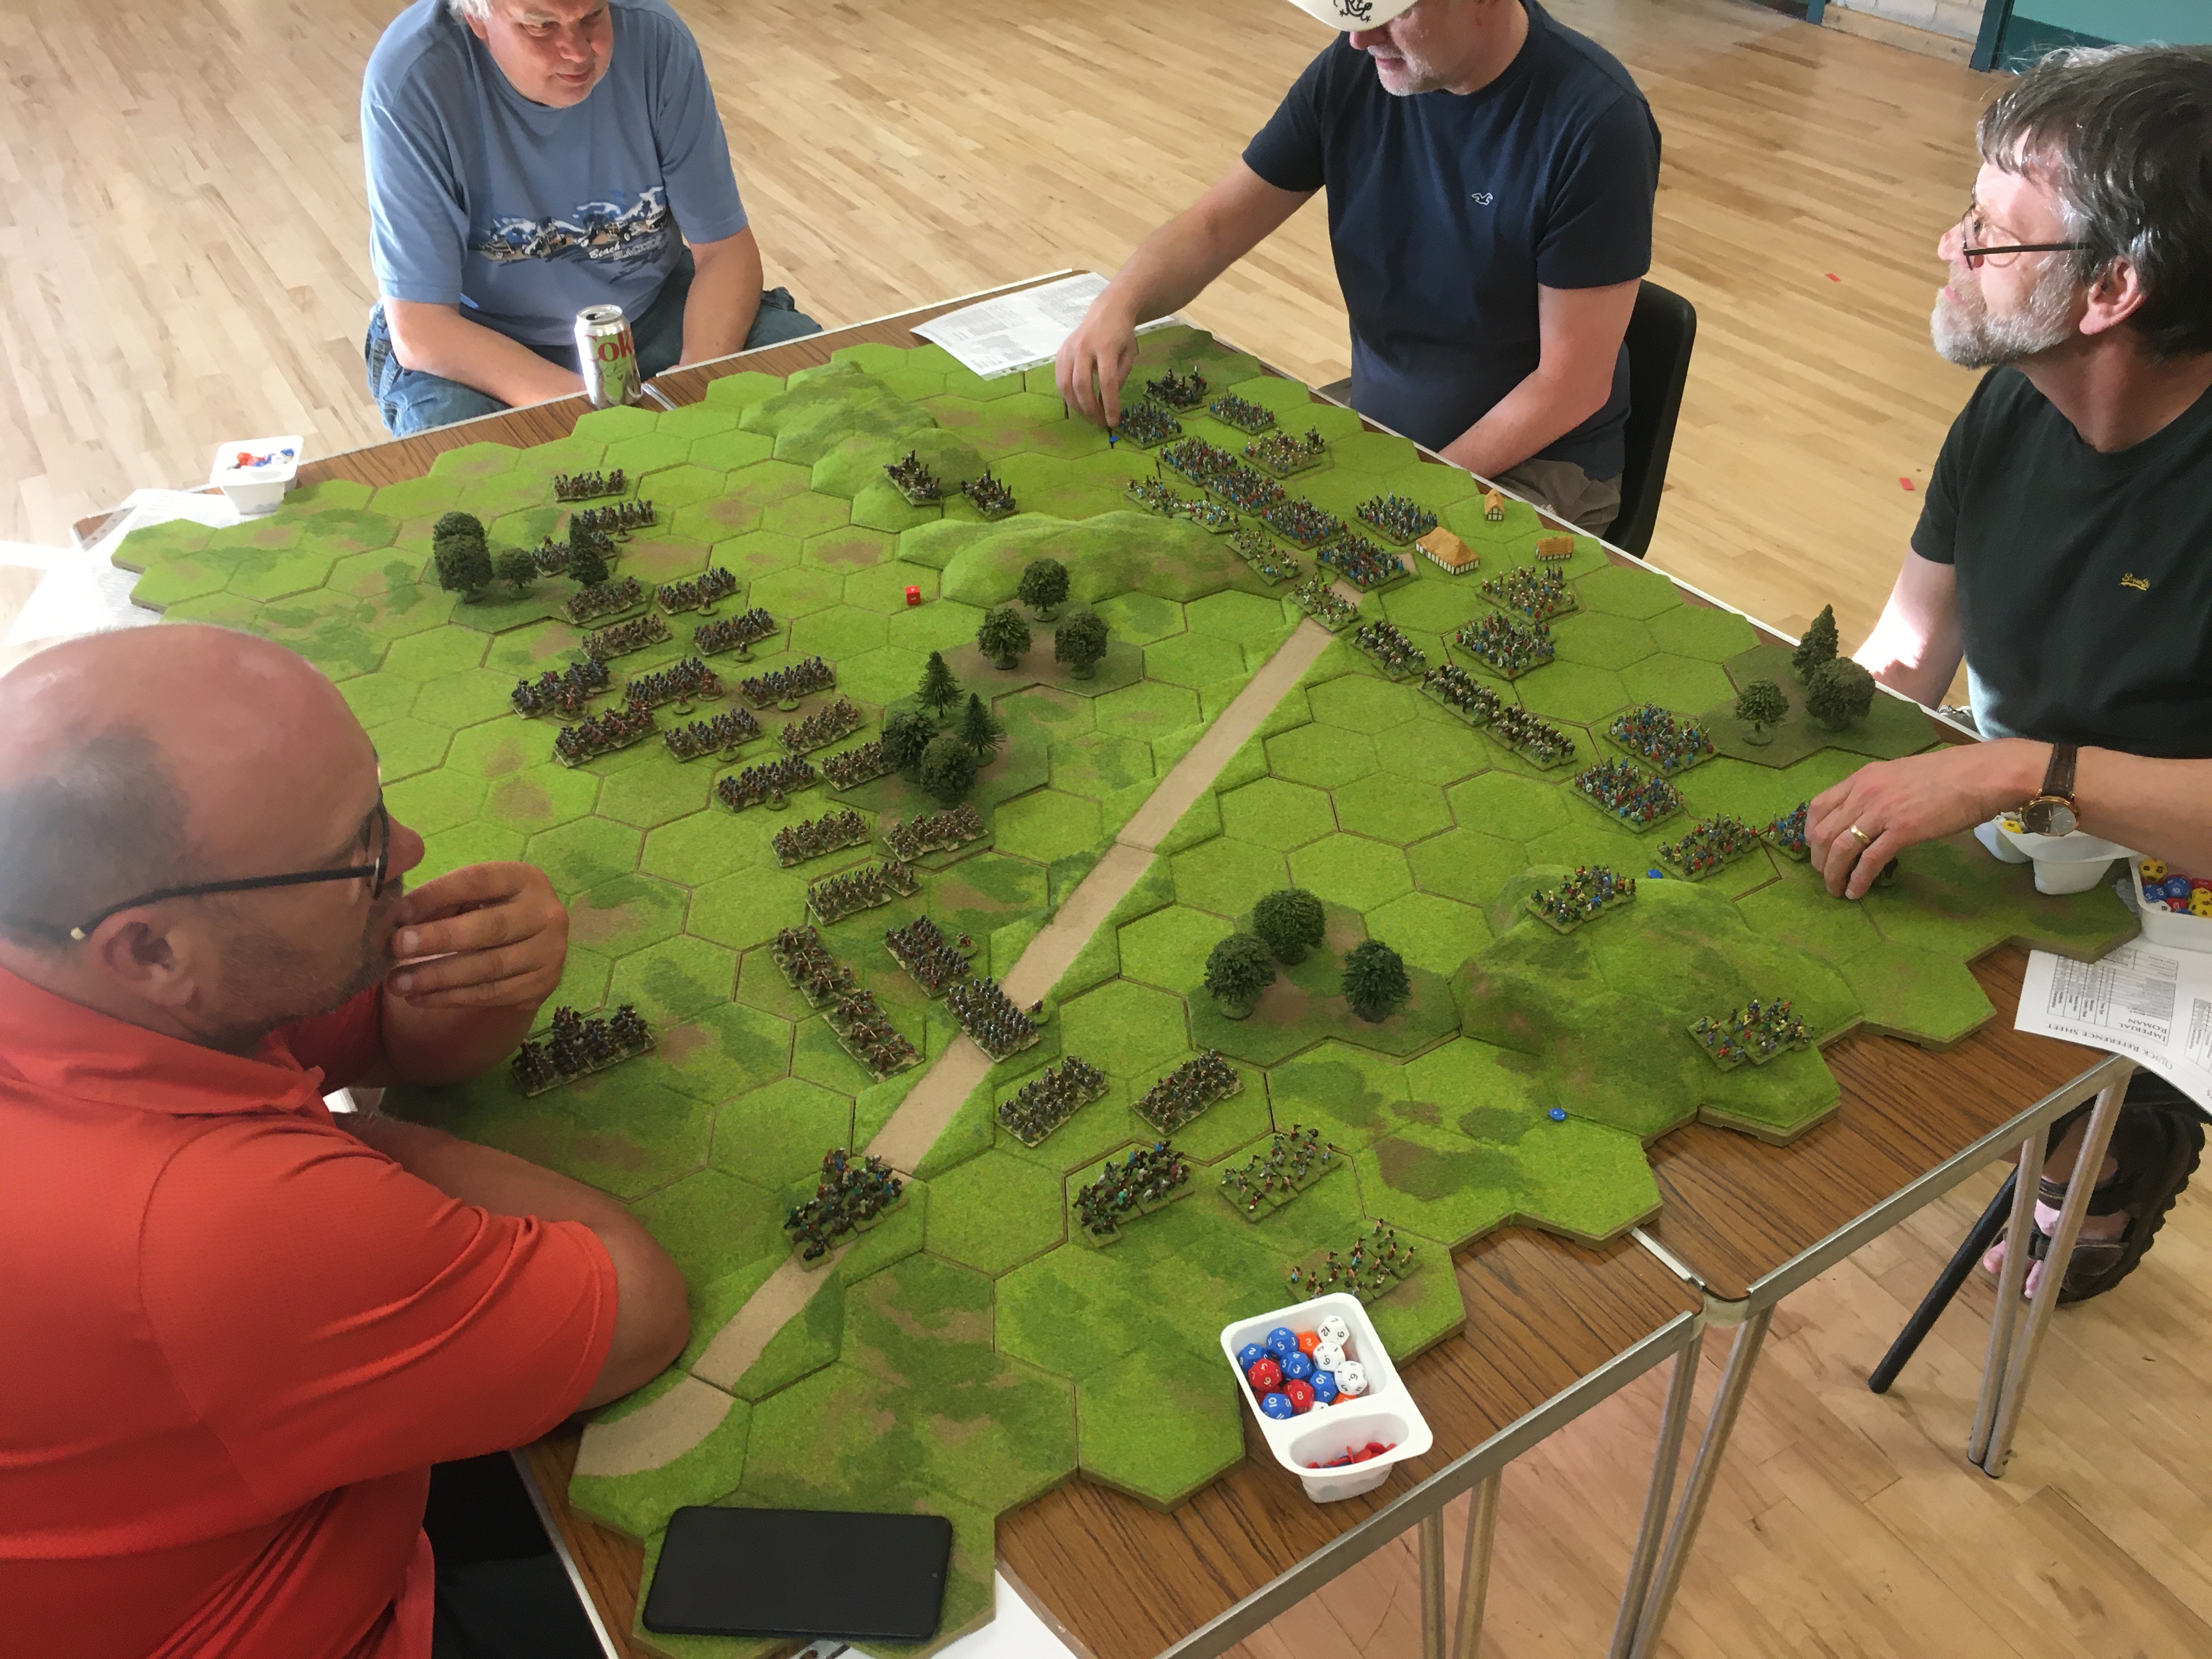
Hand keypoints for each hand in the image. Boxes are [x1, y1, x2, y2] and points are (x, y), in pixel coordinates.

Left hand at [387, 862, 567, 1008]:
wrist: (535, 948)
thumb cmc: (490, 912)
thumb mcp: (472, 897)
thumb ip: (442, 902)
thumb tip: (398, 920)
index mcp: (525, 879)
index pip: (478, 882)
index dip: (436, 895)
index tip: (398, 912)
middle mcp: (546, 914)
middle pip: (490, 928)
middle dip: (439, 938)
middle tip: (396, 947)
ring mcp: (548, 953)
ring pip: (489, 967)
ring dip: (438, 976)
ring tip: (397, 982)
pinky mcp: (540, 985)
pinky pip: (490, 994)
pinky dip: (450, 998)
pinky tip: (418, 998)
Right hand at [1055, 296, 1138, 426]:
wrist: (1107, 311)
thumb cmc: (1122, 335)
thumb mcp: (1129, 355)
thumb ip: (1120, 377)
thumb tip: (1107, 402)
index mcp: (1106, 347)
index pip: (1107, 382)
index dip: (1110, 404)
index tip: (1113, 421)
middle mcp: (1084, 347)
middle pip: (1082, 384)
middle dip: (1090, 408)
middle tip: (1099, 422)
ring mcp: (1069, 349)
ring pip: (1066, 384)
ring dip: (1076, 405)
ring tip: (1087, 416)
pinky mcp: (1061, 351)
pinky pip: (1059, 378)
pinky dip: (1067, 395)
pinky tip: (1076, 402)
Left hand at [1807, 741, 2034, 898]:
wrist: (1981, 775)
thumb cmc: (1947, 775)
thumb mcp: (1899, 776)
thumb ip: (1877, 793)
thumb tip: (1866, 817)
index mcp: (1862, 778)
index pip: (1818, 806)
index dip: (1811, 833)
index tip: (1816, 849)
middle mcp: (1865, 793)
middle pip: (1823, 832)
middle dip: (1819, 859)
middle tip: (1825, 876)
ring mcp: (1882, 811)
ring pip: (1841, 848)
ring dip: (1833, 874)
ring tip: (1836, 889)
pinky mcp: (1902, 830)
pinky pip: (1869, 860)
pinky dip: (1858, 879)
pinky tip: (1856, 891)